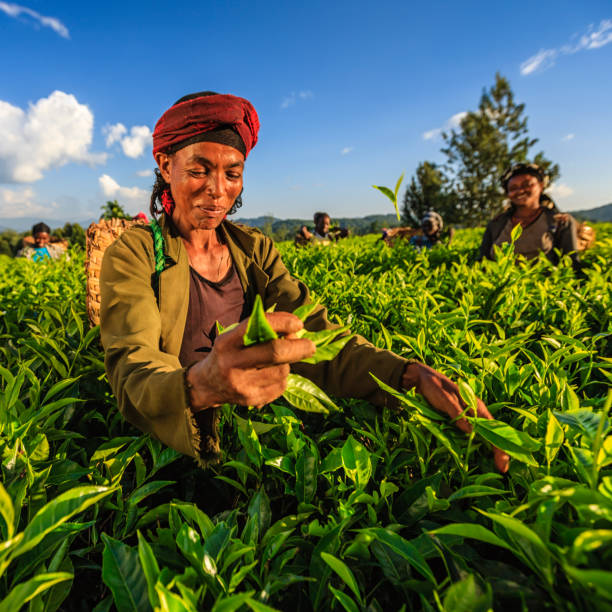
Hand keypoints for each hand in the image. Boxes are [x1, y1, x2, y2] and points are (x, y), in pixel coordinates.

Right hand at [187, 312, 315, 409]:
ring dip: (288, 363)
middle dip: (299, 347)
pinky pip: (281, 386)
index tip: (298, 324)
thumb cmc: (227, 354)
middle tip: (311, 345)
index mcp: (226, 343)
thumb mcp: (234, 337)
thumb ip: (259, 331)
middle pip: (275, 353)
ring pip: (282, 370)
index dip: (283, 323)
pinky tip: (271, 375)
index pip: (257, 327)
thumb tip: (295, 331)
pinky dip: (282, 378)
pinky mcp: (251, 400)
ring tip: (278, 361)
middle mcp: (232, 364)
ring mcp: (242, 385)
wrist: (206, 386)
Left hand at [402, 362, 509, 473]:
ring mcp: (466, 417)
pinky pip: (470, 434)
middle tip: (502, 469)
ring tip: (494, 466)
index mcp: (475, 405)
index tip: (503, 461)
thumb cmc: (434, 387)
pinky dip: (476, 444)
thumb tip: (470, 431)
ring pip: (482, 435)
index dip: (498, 444)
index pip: (493, 427)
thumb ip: (457, 413)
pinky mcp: (457, 420)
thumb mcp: (445, 399)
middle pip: (490, 433)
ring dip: (488, 449)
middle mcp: (474, 412)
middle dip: (498, 450)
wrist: (421, 380)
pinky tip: (478, 454)